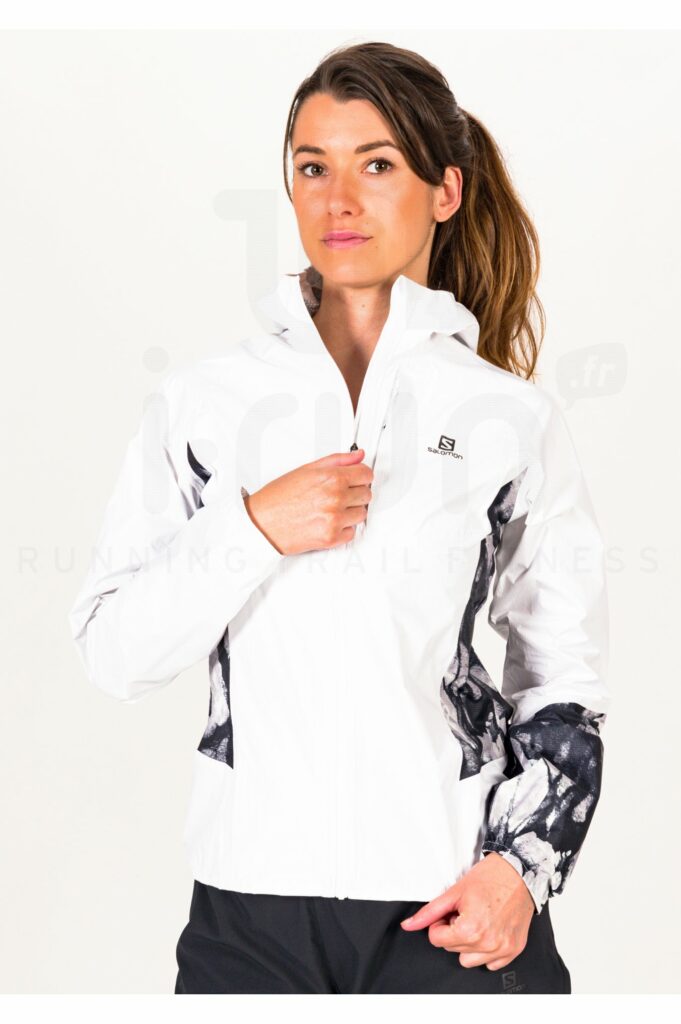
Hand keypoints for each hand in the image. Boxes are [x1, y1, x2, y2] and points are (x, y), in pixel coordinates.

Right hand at [243, 448, 372, 555]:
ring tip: (331, 508)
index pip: (366, 474)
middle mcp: (335, 499)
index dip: (360, 475)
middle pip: (366, 494)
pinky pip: (352, 533)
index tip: (356, 478)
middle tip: (339, 494)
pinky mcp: (331, 538)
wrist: (261, 523)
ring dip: (350, 511)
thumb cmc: (278, 498)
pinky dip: (343, 528)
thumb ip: (337, 461)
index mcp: (332, 478)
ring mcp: (335, 520)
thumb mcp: (307, 470)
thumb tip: (357, 456)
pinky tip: (328, 521)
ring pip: (361, 514)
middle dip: (355, 492)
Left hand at [399, 852, 535, 969]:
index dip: (440, 922)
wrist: (520, 872)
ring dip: (468, 944)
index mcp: (470, 930)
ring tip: (477, 921)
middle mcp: (487, 944)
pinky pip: (491, 963)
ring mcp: (502, 949)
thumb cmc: (491, 877)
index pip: (436, 939)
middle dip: (453, 931)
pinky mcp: (514, 950)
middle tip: (465, 911)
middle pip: (451, 949)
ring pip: (468, 960)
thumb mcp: (455, 891)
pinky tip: (490, 930)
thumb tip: (409, 925)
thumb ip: (429, 912)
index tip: (450, 911)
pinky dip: (487, 950)